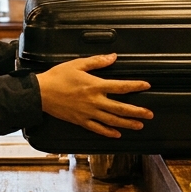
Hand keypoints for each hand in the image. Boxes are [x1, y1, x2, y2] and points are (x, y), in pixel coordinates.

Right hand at [36, 54, 152, 137]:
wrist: (41, 93)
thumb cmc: (58, 77)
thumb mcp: (78, 64)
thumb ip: (97, 62)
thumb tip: (113, 57)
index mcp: (95, 86)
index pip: (120, 86)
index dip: (135, 86)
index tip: (147, 85)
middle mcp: (94, 101)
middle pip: (120, 108)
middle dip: (137, 111)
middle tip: (149, 114)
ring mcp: (88, 113)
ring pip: (112, 121)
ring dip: (127, 123)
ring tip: (139, 125)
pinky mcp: (81, 121)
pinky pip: (97, 128)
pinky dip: (108, 132)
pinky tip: (117, 134)